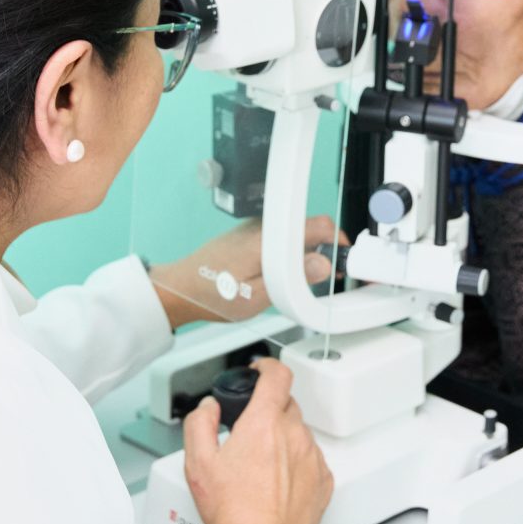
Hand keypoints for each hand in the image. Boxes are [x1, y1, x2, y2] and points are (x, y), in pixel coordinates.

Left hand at [150, 216, 342, 327]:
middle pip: (308, 228)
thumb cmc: (211, 294)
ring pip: (293, 234)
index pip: (318, 225)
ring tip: (301, 281)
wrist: (179, 288)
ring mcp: (254, 229)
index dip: (338, 241)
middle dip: (323, 250)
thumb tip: (322, 265)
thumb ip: (292, 280)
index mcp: (269, 239)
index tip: (343, 260)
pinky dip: (287, 253)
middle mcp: (263, 228)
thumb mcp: (256, 297)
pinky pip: (278, 238)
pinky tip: (281, 275)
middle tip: (324, 276)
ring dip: (304, 252)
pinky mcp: (247, 235)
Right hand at [182, 358, 333, 523]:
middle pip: (286, 405)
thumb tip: (208, 409)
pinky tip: (277, 484)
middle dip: (268, 411)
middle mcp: (295, 435)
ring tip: (260, 468)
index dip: (267, 366)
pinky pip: (311, 459)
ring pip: (299, 433)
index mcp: (265, 423)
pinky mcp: (323, 480)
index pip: (277, 375)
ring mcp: (313, 458)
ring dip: (282, 439)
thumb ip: (200, 424)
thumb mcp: (198, 463)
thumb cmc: (234, 512)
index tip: (260, 370)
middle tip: (248, 434)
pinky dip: (296, 463)